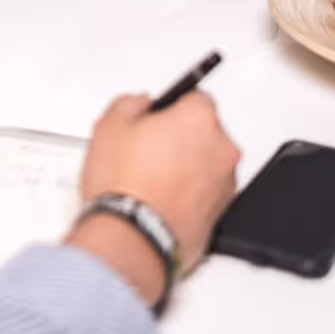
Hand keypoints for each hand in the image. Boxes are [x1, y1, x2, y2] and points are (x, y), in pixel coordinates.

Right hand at [73, 93, 239, 283]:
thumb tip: (139, 105)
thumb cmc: (124, 186)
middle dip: (178, 137)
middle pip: (202, 131)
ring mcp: (224, 184)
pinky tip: (157, 199)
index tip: (153, 118)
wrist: (132, 237)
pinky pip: (204, 192)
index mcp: (199, 119)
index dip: (167, 107)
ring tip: (147, 179)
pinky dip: (187, 193)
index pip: (193, 96)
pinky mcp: (220, 214)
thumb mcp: (110, 125)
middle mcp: (221, 149)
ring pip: (205, 163)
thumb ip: (130, 103)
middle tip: (144, 149)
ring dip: (185, 166)